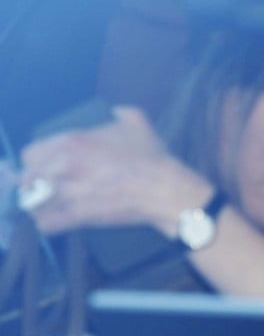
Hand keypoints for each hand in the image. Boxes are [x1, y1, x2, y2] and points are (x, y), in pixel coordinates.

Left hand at [19, 106, 209, 236]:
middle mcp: (65, 167)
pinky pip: (46, 224)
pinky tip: (53, 220)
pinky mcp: (78, 216)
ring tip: (47, 204)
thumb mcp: (137, 121)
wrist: (165, 189)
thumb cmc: (152, 157)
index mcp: (73, 142)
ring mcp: (70, 193)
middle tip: (44, 185)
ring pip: (33, 203)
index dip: (35, 160)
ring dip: (38, 203)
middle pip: (27, 179)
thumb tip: (113, 111)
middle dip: (34, 182)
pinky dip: (47, 223)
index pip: (30, 153)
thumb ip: (119, 112)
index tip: (41, 165)